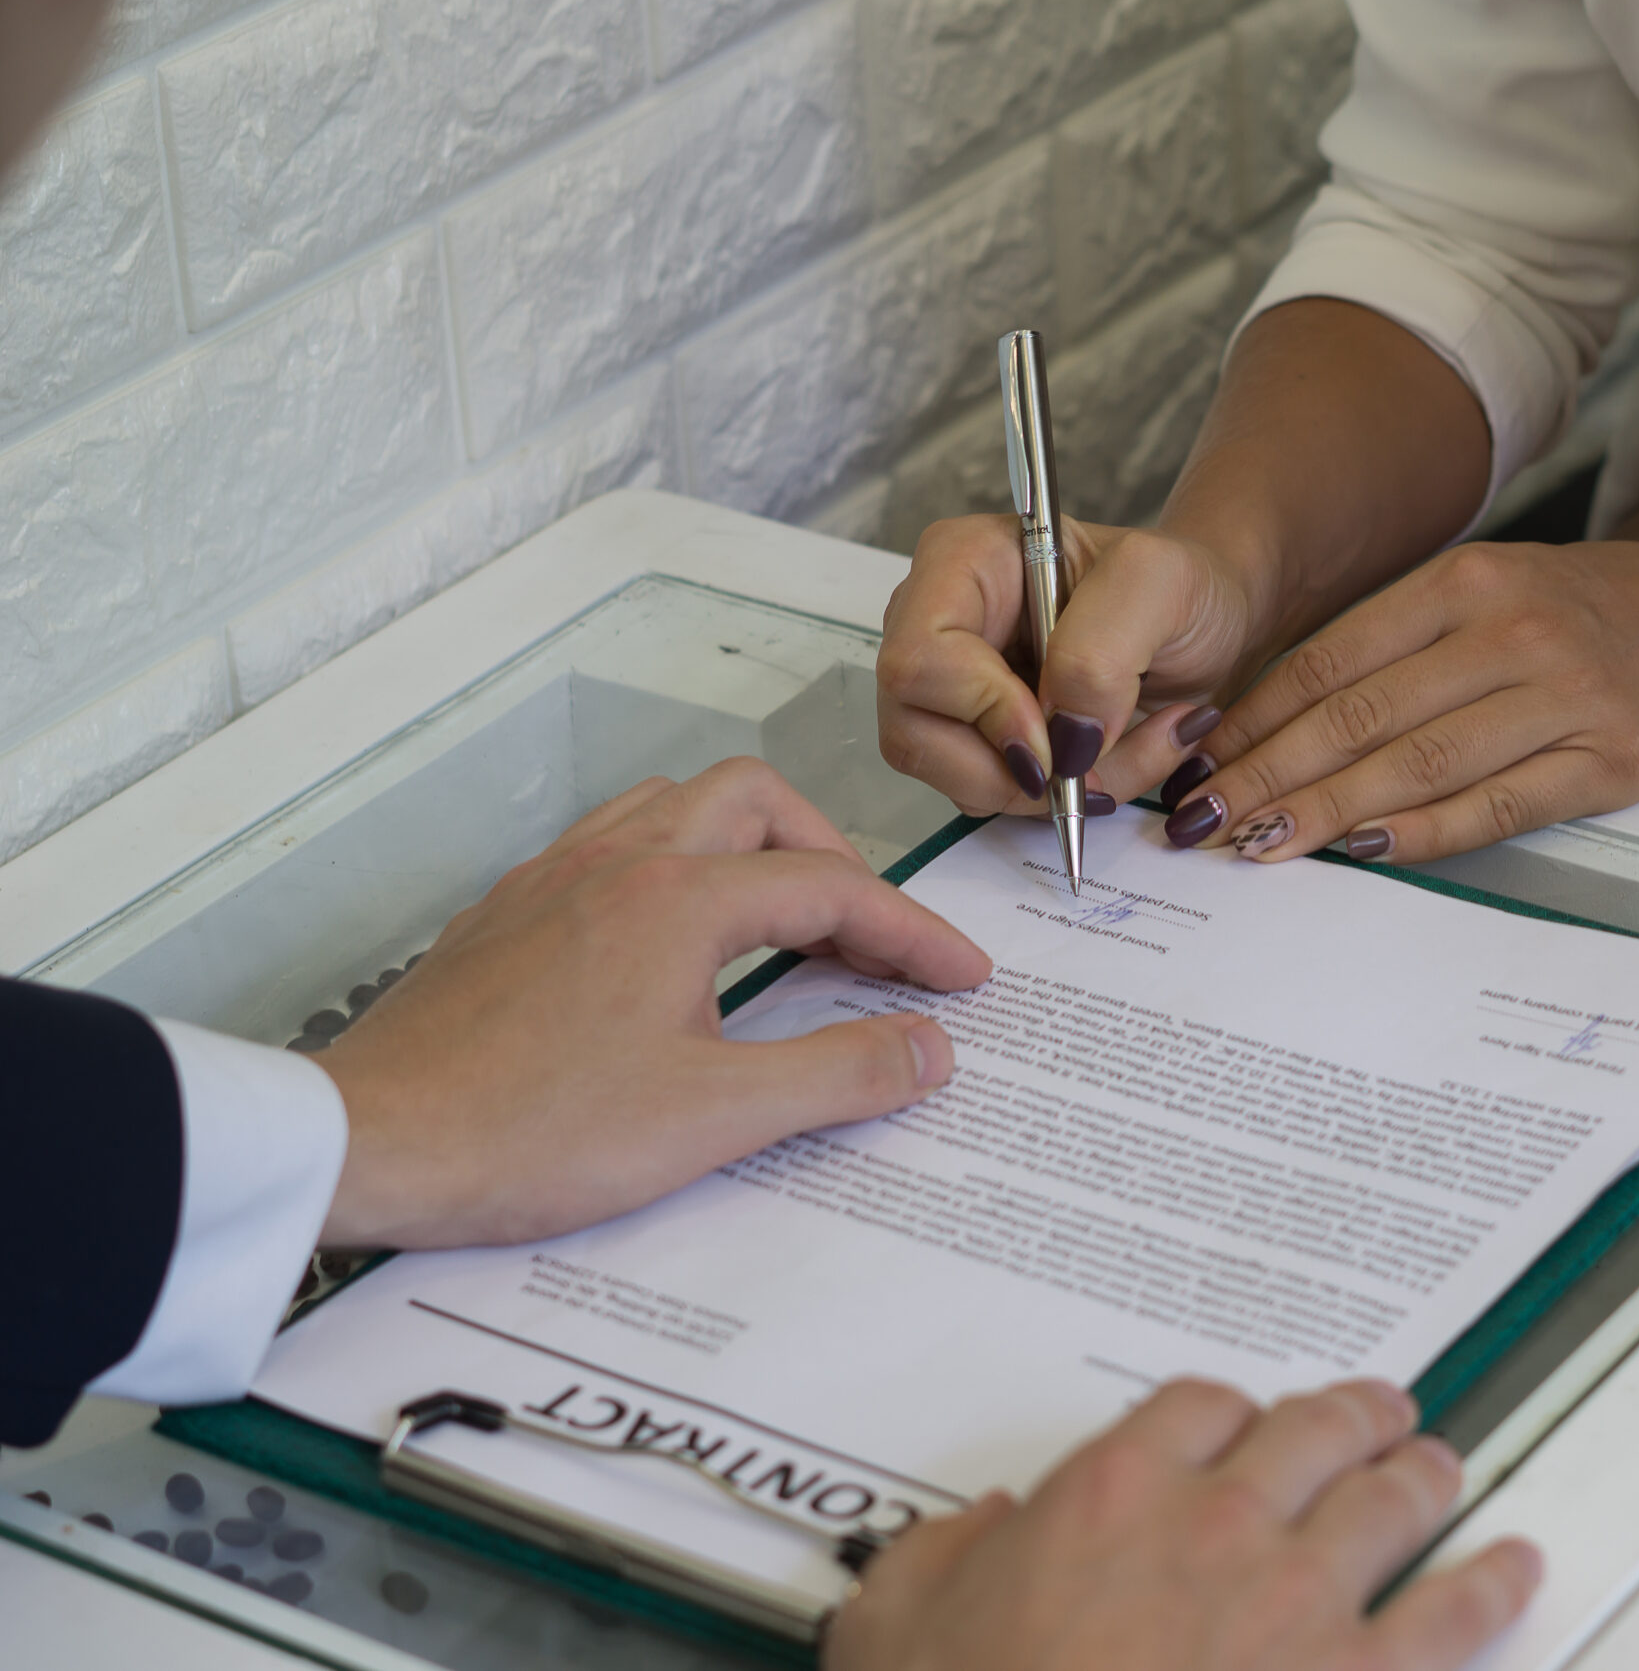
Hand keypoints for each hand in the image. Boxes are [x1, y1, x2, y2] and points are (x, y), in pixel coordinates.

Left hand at [310, 758, 991, 1249]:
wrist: (369, 1143)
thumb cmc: (527, 1134)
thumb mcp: (711, 1118)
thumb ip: (835, 1074)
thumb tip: (928, 1047)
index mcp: (676, 898)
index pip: (831, 886)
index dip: (912, 932)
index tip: (961, 979)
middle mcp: (616, 863)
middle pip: (754, 802)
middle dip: (832, 856)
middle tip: (869, 936)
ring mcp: (551, 882)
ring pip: (675, 807)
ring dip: (748, 848)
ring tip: (784, 926)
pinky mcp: (506, 916)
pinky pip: (612, 847)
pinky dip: (676, 869)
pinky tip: (676, 946)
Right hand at [828, 1378, 1540, 1670]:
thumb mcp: (896, 1620)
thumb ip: (940, 1557)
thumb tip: (974, 1537)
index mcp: (1113, 1494)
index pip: (1196, 1405)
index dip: (1224, 1409)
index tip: (1233, 1421)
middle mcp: (1218, 1525)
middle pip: (1310, 1431)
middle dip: (1348, 1415)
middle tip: (1372, 1411)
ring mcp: (1298, 1602)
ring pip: (1389, 1500)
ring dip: (1422, 1475)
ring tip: (1439, 1465)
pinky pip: (1451, 1616)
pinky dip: (1492, 1583)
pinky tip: (1515, 1569)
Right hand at [875, 513, 1265, 818]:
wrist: (1210, 627)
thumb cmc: (1184, 589)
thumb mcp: (1164, 586)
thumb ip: (1100, 651)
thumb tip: (1058, 737)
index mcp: (963, 561)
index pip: (917, 658)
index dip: (980, 711)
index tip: (1058, 735)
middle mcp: (939, 623)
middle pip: (912, 732)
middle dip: (1012, 772)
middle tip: (1093, 763)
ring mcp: (951, 687)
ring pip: (953, 778)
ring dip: (1051, 792)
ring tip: (1127, 749)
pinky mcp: (978, 737)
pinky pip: (992, 795)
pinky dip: (1061, 800)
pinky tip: (1111, 759)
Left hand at [1157, 540, 1638, 863]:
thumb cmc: (1599, 615)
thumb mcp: (1499, 591)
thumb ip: (1405, 644)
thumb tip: (1285, 717)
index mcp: (1467, 582)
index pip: (1332, 658)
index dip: (1254, 718)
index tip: (1195, 764)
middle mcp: (1508, 630)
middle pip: (1360, 714)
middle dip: (1267, 773)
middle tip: (1201, 821)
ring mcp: (1562, 695)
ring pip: (1416, 762)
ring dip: (1326, 811)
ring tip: (1259, 845)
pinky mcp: (1608, 760)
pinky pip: (1496, 805)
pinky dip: (1425, 831)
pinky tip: (1366, 849)